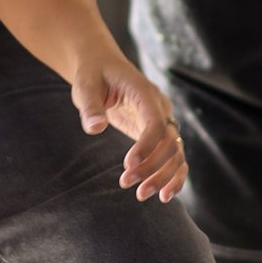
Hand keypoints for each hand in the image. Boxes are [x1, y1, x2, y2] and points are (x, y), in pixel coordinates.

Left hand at [73, 52, 187, 201]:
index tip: (127, 165)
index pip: (156, 123)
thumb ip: (90, 106)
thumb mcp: (85, 86)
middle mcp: (160, 108)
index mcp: (145, 93)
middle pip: (169, 142)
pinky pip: (174, 156)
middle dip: (152, 167)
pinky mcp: (158, 134)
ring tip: (141, 195)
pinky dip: (173, 176)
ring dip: (163, 177)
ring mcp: (163, 121)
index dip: (146, 146)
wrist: (101, 67)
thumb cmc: (92, 74)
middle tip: (126, 183)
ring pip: (175, 153)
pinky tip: (163, 195)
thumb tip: (95, 128)